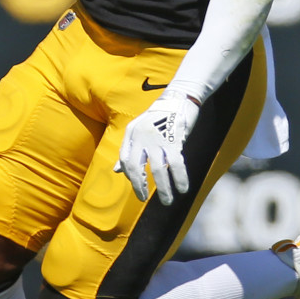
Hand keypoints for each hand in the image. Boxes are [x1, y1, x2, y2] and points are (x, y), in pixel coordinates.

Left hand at [114, 88, 199, 205]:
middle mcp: (141, 136)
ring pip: (157, 169)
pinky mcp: (174, 139)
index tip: (138, 188)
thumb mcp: (138, 130)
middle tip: (143, 199)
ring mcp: (158, 138)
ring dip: (163, 188)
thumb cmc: (158, 117)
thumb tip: (117, 170)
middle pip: (137, 167)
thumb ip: (129, 150)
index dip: (130, 176)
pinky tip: (183, 189)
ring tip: (167, 201)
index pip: (125, 160)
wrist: (178, 98)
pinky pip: (176, 164)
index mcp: (132, 134)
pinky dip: (180, 178)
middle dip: (140, 187)